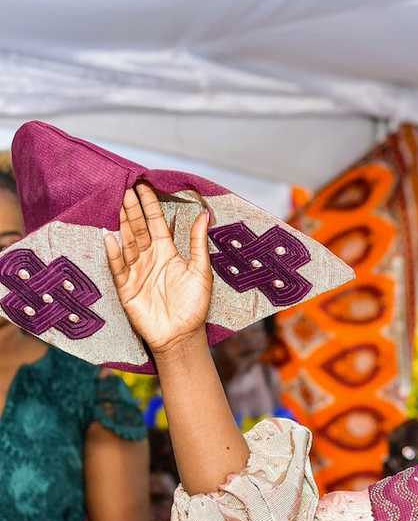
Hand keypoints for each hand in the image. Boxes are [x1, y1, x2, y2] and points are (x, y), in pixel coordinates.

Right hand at [104, 183, 212, 356]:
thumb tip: (205, 214)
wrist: (182, 335)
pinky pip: (118, 267)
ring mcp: (136, 271)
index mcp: (168, 253)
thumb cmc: (194, 305)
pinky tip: (110, 237)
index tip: (144, 185)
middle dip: (133, 209)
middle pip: (138, 229)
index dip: (150, 205)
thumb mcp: (201, 271)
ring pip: (127, 243)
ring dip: (123, 224)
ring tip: (118, 203)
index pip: (156, 223)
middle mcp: (150, 258)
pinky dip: (114, 253)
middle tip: (126, 188)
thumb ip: (198, 243)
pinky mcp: (126, 287)